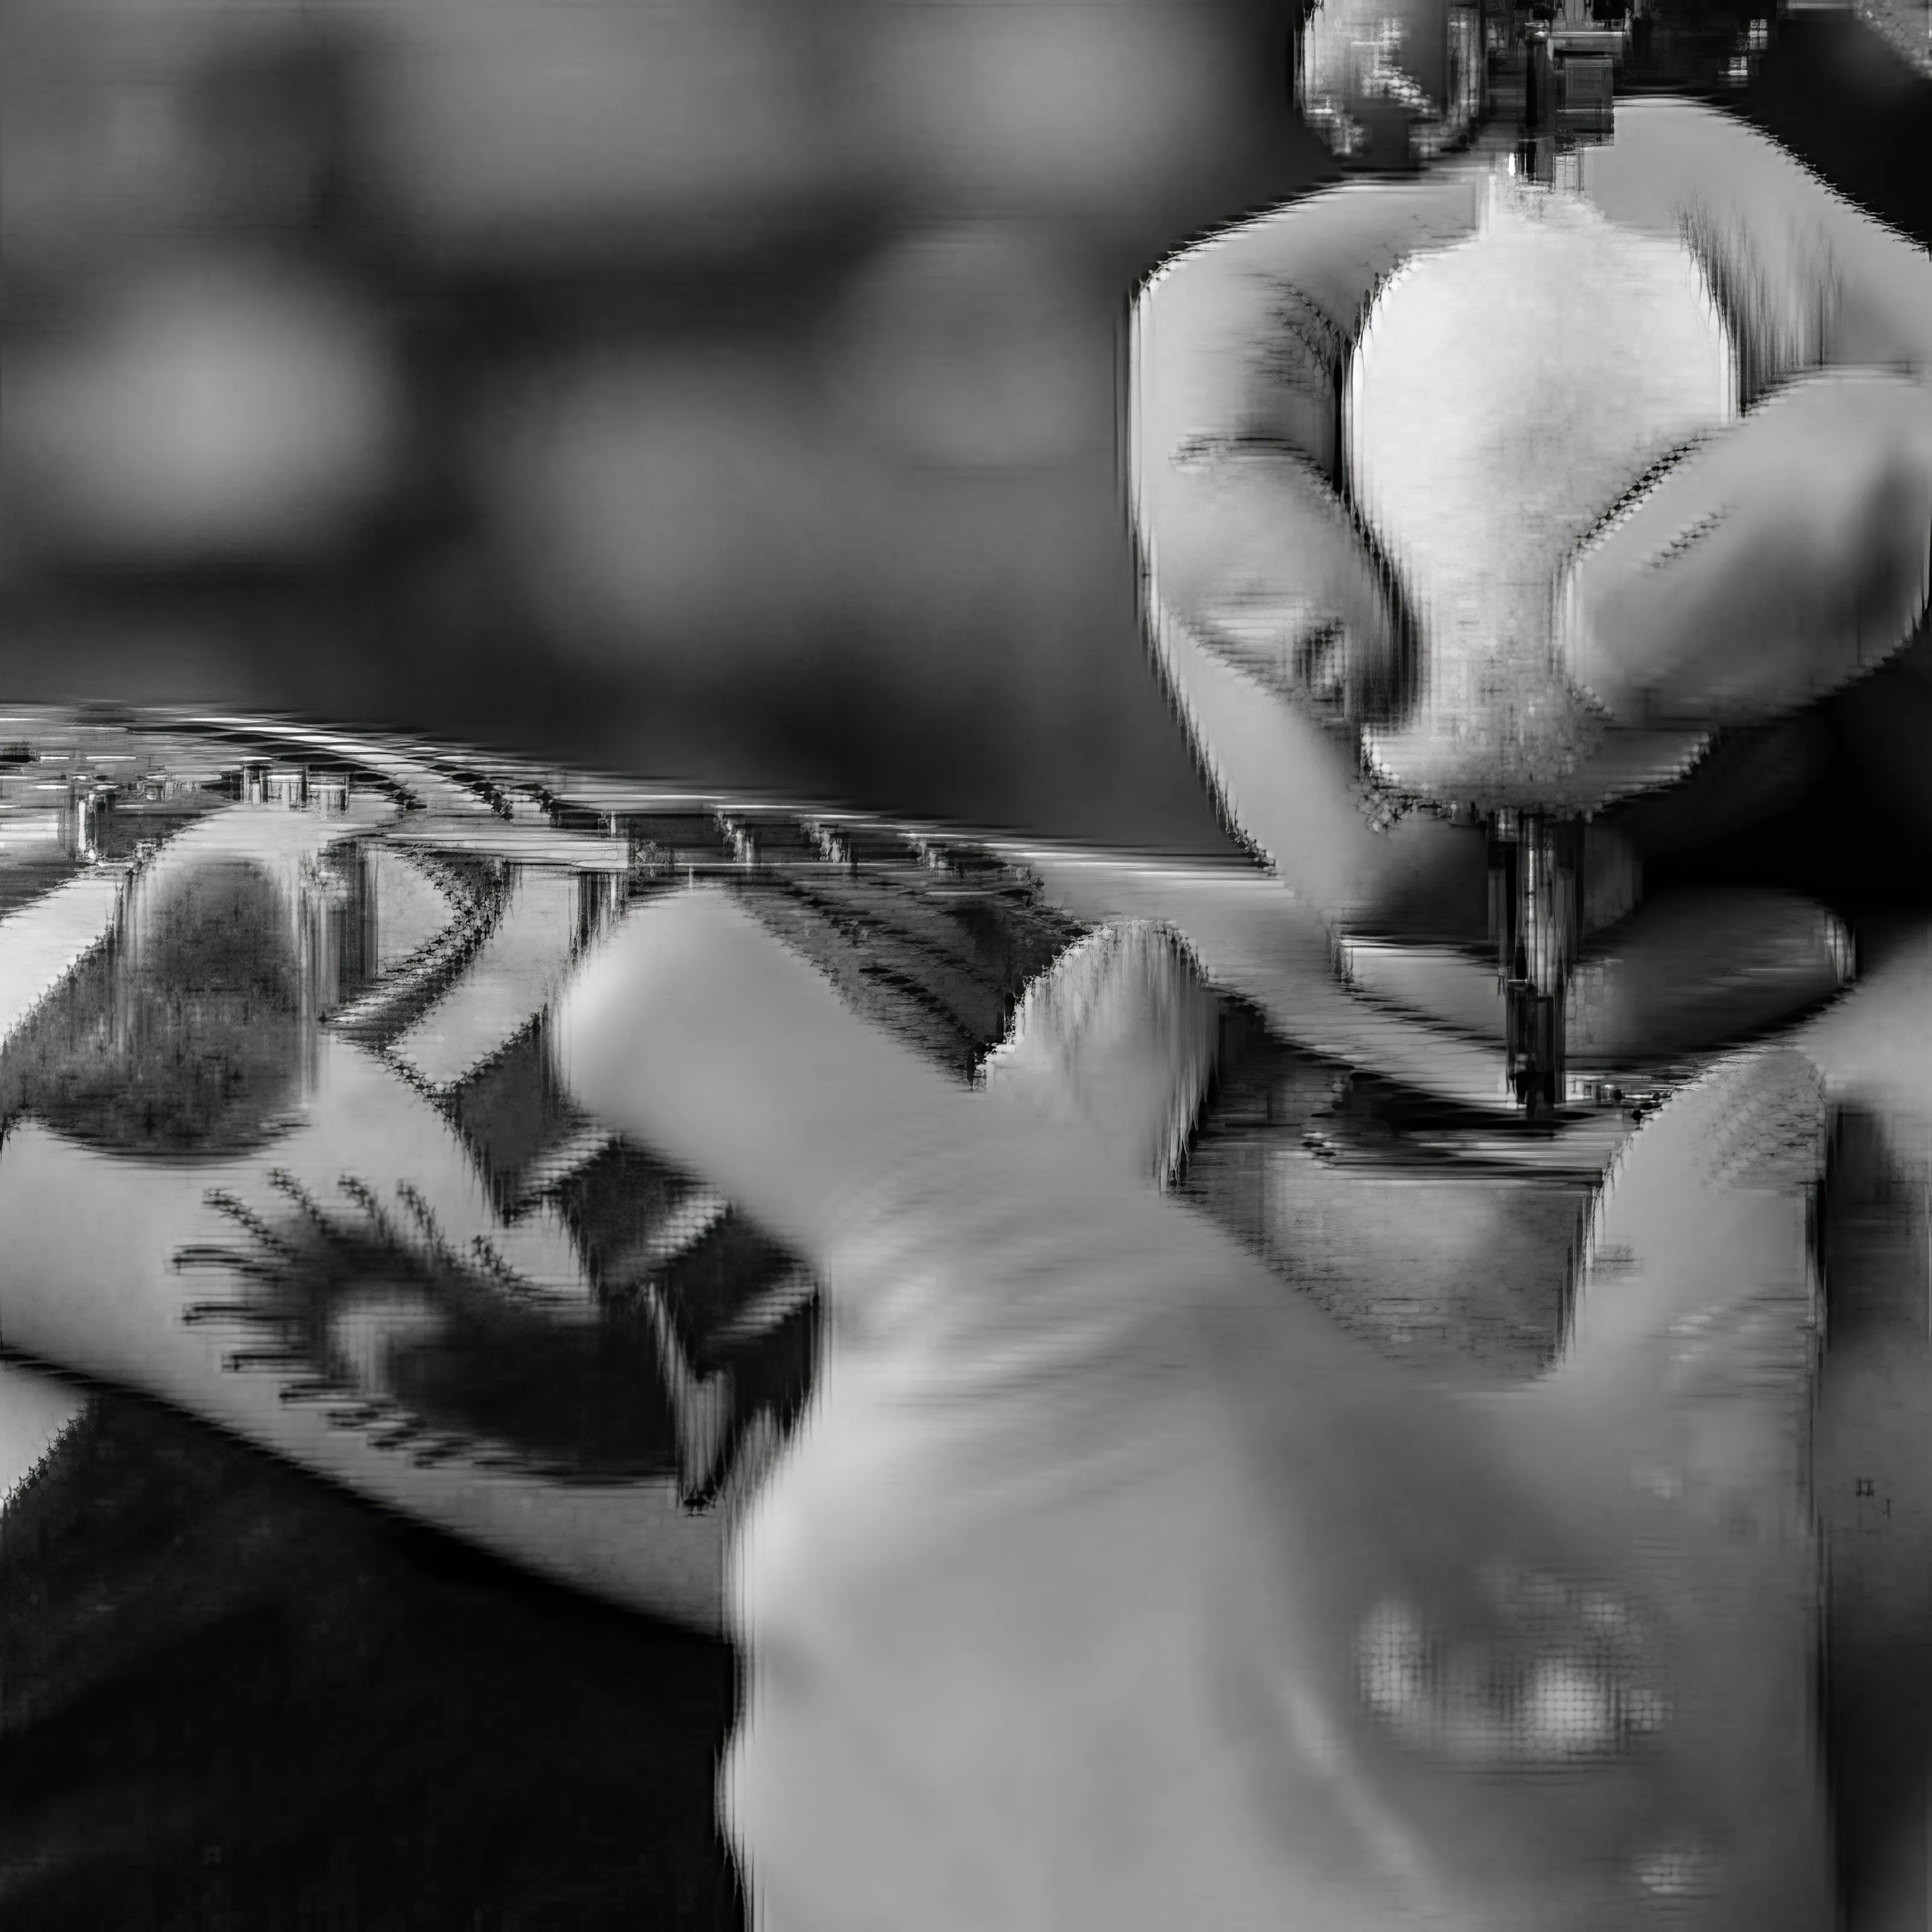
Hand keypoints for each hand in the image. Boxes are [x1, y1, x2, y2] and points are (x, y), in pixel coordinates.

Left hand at [555, 884, 1833, 1928]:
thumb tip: (1765, 1123)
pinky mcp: (797, 1881)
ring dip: (1051, 1559)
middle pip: (915, 1316)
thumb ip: (1685, 1270)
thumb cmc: (1557, 1848)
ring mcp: (804, 1708)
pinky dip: (1002, 1724)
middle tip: (1243, 1484)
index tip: (856, 1008)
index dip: (723, 992)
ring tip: (1231, 1688)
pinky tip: (1158, 1811)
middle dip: (1072, 1364)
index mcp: (1035, 1315)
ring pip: (914, 1526)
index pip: (719, 1042)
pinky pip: (884, 1714)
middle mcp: (861, 1494)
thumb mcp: (1660, 1523)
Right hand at [1130, 90, 1930, 1031]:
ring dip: (1482, 910)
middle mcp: (1435, 486)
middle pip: (1227, 640)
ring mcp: (1456, 662)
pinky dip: (1575, 974)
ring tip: (1694, 882)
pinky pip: (1437, 936)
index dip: (1231, 521)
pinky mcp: (1509, 815)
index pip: (1230, 353)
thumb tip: (1612, 641)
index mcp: (1509, 300)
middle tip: (1513, 862)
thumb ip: (1844, 489)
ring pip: (1318, 817)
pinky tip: (1750, 937)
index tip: (1360, 667)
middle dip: (1347, 792)